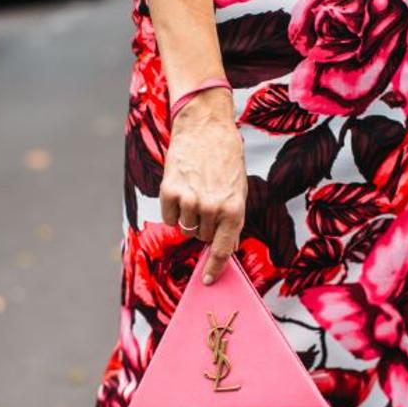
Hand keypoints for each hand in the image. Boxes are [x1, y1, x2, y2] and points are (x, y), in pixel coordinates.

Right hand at [160, 87, 247, 283]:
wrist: (205, 126)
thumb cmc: (225, 157)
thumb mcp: (239, 189)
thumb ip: (233, 219)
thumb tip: (229, 246)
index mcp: (234, 209)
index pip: (223, 249)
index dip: (214, 268)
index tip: (207, 280)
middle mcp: (212, 208)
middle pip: (201, 238)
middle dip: (204, 226)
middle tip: (206, 202)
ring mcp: (190, 200)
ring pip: (184, 229)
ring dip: (188, 218)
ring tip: (195, 193)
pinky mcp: (169, 191)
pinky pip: (168, 217)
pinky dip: (173, 209)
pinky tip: (182, 189)